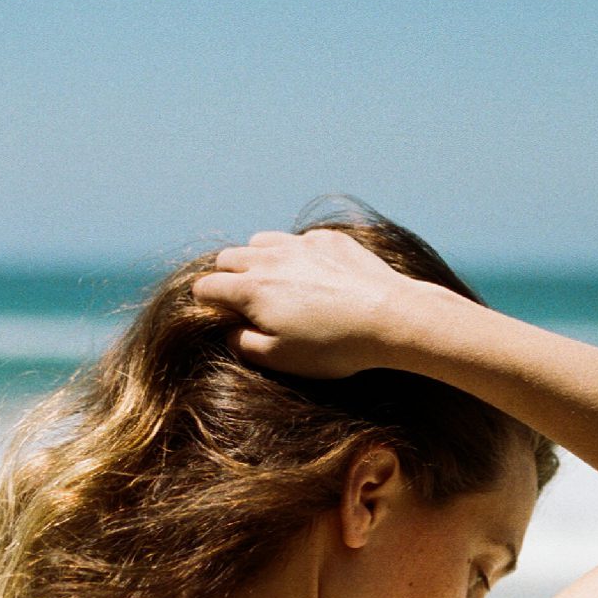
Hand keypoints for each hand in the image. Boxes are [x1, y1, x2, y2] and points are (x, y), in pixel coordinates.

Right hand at [191, 228, 431, 378]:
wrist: (391, 317)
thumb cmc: (335, 346)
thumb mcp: (281, 358)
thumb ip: (243, 344)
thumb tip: (228, 331)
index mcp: (251, 289)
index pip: (206, 286)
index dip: (206, 303)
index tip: (221, 317)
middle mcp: (270, 258)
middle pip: (228, 257)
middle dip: (228, 277)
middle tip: (247, 302)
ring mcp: (301, 244)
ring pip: (261, 241)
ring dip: (259, 259)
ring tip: (277, 284)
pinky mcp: (331, 239)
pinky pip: (299, 239)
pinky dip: (297, 254)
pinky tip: (315, 276)